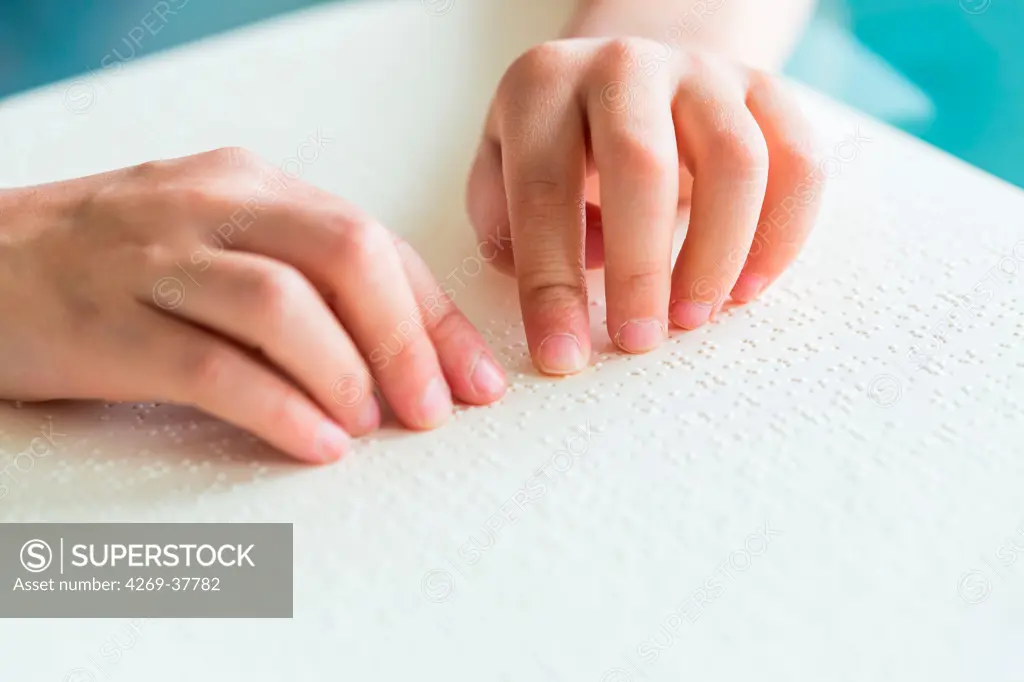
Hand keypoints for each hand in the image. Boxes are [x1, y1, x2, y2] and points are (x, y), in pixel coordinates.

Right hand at [0, 148, 506, 462]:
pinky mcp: (105, 323)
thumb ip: (304, 279)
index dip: (435, 315)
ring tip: (373, 425)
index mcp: (251, 184)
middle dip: (407, 338)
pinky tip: (317, 444)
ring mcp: (152, 260)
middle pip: (343, 254)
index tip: (477, 378)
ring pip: (280, 304)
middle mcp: (208, 207)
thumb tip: (407, 353)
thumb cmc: (118, 262)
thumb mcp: (220, 241)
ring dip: (346, 372)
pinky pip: (210, 365)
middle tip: (437, 408)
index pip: (373, 240)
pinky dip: (278, 408)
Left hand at [467, 38, 822, 373]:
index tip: (564, 357)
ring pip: (736, 160)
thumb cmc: (556, 144)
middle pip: (642, 164)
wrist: (623, 73)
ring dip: (718, 255)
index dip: (551, 285)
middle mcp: (622, 66)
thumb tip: (574, 272)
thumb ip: (506, 222)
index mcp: (541, 86)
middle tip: (638, 341)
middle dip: (641, 270)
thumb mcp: (500, 170)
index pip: (541, 192)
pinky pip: (797, 160)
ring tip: (694, 318)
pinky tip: (748, 286)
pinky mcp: (762, 88)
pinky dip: (783, 232)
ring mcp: (700, 72)